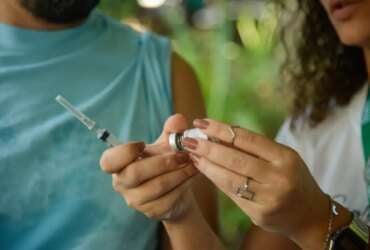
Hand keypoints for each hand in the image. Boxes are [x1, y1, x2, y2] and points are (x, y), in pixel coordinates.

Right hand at [99, 114, 197, 220]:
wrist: (176, 190)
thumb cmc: (164, 164)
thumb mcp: (166, 146)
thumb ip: (171, 132)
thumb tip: (178, 119)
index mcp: (118, 165)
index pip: (108, 161)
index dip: (124, 152)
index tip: (142, 145)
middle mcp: (122, 183)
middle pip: (135, 173)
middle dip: (163, 162)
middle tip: (183, 155)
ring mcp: (135, 200)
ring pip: (156, 186)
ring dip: (179, 173)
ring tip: (193, 163)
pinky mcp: (152, 211)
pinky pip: (169, 198)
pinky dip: (183, 184)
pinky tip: (192, 175)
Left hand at [185, 118, 329, 248]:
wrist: (310, 215)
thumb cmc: (293, 179)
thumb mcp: (283, 158)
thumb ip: (256, 147)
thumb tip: (220, 133)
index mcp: (285, 158)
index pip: (247, 139)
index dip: (221, 129)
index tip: (202, 123)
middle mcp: (278, 178)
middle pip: (234, 158)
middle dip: (207, 147)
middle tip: (189, 139)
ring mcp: (268, 198)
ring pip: (229, 178)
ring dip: (206, 164)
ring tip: (192, 154)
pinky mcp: (258, 213)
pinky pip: (231, 193)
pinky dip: (215, 179)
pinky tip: (204, 169)